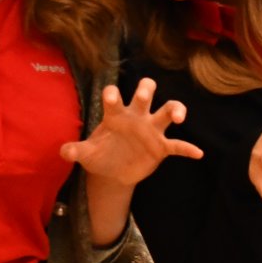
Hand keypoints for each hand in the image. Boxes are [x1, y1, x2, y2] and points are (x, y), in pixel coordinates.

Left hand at [60, 79, 203, 184]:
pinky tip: (198, 153)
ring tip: (178, 117)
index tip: (112, 96)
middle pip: (145, 94)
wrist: (113, 172)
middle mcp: (136, 116)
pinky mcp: (161, 147)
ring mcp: (151, 130)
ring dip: (175, 110)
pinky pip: (177, 145)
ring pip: (167, 111)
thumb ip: (76, 150)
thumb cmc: (101, 154)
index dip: (113, 95)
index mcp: (116, 115)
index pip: (115, 98)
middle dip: (146, 89)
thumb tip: (64, 151)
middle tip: (146, 91)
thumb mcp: (87, 153)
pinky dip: (187, 148)